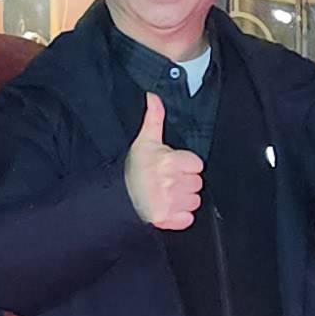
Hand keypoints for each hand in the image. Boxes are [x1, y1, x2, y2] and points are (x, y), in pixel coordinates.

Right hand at [124, 91, 203, 230]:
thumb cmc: (133, 168)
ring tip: (167, 194)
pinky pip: (187, 219)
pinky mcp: (166, 220)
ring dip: (183, 199)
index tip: (174, 166)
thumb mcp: (145, 140)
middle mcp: (170, 183)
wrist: (117, 195)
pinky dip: (180, 216)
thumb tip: (153, 96)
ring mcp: (168, 203)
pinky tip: (168, 207)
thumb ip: (154, 118)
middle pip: (197, 184)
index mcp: (169, 162)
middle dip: (185, 182)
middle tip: (168, 180)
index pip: (197, 165)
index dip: (186, 166)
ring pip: (194, 201)